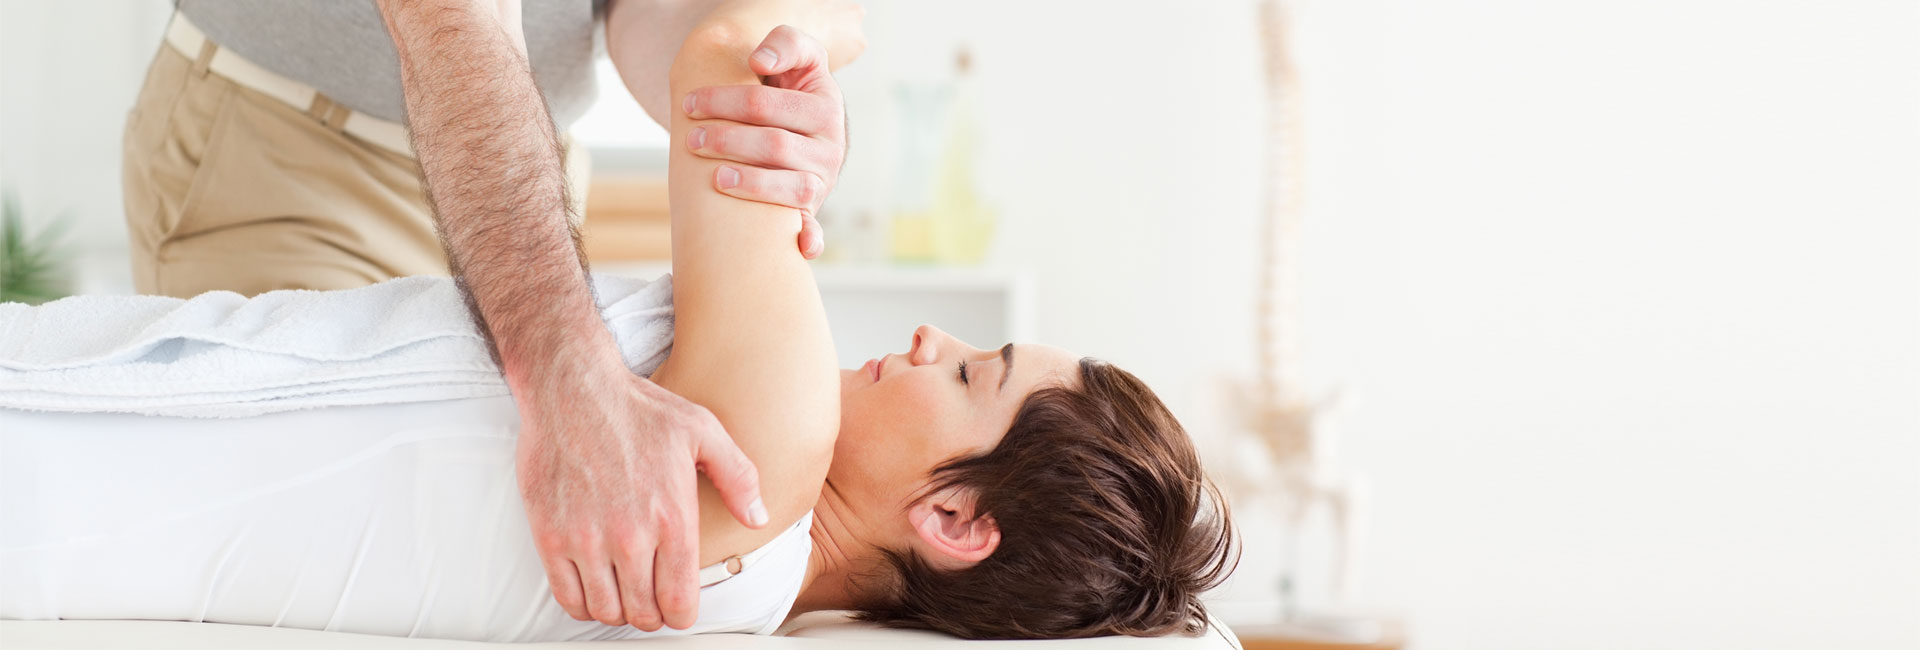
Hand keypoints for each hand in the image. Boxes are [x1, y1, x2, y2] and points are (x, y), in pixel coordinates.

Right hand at [515, 355, 766, 630]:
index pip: (680, 601)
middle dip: (651, 614)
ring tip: (623, 590)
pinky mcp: (550, 536)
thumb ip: (738, 477)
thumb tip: (758, 517)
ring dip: (617, 610)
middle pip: (643, 613)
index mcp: (672, 518)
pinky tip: (592, 585)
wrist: (572, 389)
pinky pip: (567, 597)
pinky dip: (582, 603)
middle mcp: (630, 536)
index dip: (682, 614)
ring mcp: (586, 539)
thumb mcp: (703, 431)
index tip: (678, 606)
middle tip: (650, 598)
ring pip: (605, 611)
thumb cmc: (639, 408)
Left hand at [682, 25, 849, 259]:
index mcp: (825, 109)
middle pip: (774, 146)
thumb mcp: (799, 56)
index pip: (766, 105)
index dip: (723, 101)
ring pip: (790, 189)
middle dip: (727, 141)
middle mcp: (830, 149)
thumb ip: (785, 43)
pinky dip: (809, 239)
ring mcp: (822, 183)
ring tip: (715, 178)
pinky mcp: (812, 210)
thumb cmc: (793, 88)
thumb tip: (758, 62)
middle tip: (691, 139)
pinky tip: (801, 247)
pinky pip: (814, 229)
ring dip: (751, 185)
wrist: (808, 122)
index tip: (689, 103)